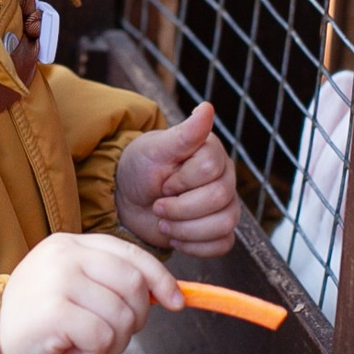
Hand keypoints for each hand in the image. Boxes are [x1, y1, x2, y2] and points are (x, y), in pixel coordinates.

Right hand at [0, 233, 178, 353]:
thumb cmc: (35, 321)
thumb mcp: (71, 287)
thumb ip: (108, 282)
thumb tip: (164, 293)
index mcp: (69, 243)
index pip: (131, 254)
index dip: (160, 279)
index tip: (176, 302)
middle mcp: (64, 254)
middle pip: (133, 286)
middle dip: (133, 320)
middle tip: (107, 336)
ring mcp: (57, 280)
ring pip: (122, 316)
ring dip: (111, 344)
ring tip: (82, 345)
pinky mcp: (54, 312)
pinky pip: (103, 337)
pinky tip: (71, 352)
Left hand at [115, 103, 241, 257]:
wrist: (128, 198)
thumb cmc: (141, 168)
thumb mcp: (155, 149)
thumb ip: (184, 133)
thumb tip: (207, 107)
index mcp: (212, 152)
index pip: (211, 168)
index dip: (182, 180)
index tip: (162, 181)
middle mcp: (225, 177)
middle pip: (220, 198)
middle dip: (181, 208)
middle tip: (158, 205)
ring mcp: (225, 205)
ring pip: (225, 224)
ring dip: (186, 229)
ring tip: (164, 222)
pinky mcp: (218, 230)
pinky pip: (223, 245)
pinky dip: (195, 246)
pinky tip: (175, 236)